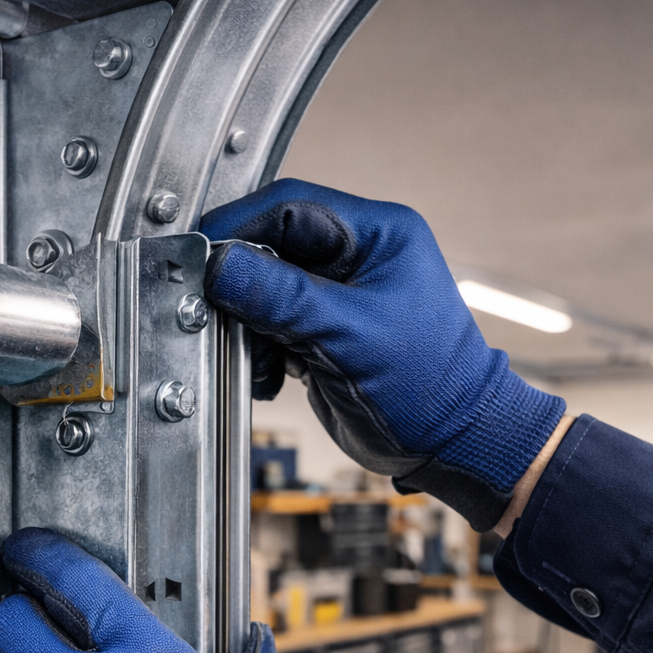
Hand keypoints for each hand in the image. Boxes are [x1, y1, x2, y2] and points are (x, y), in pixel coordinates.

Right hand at [202, 179, 564, 530]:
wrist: (450, 444)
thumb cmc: (431, 385)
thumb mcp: (349, 333)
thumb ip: (282, 296)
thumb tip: (220, 264)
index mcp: (377, 233)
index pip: (290, 208)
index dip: (239, 227)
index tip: (202, 253)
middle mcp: (355, 257)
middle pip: (270, 248)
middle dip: (242, 286)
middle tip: (218, 314)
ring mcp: (337, 296)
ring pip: (264, 291)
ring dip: (249, 327)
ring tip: (258, 362)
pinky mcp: (322, 333)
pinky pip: (270, 327)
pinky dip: (260, 351)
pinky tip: (272, 377)